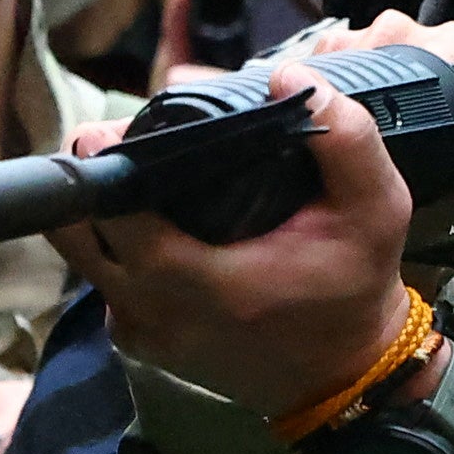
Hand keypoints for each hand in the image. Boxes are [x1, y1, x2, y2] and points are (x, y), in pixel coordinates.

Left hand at [63, 48, 429, 420]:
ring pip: (83, 256)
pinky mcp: (140, 342)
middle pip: (77, 232)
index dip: (105, 165)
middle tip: (124, 140)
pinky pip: (102, 281)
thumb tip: (289, 77)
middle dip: (91, 178)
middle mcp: (154, 312)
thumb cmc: (355, 290)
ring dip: (99, 212)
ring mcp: (141, 332)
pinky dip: (114, 247)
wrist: (346, 376)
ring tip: (138, 172)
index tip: (115, 129)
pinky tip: (151, 219)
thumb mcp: (376, 209)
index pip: (115, 216)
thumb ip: (346, 139)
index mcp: (200, 282)